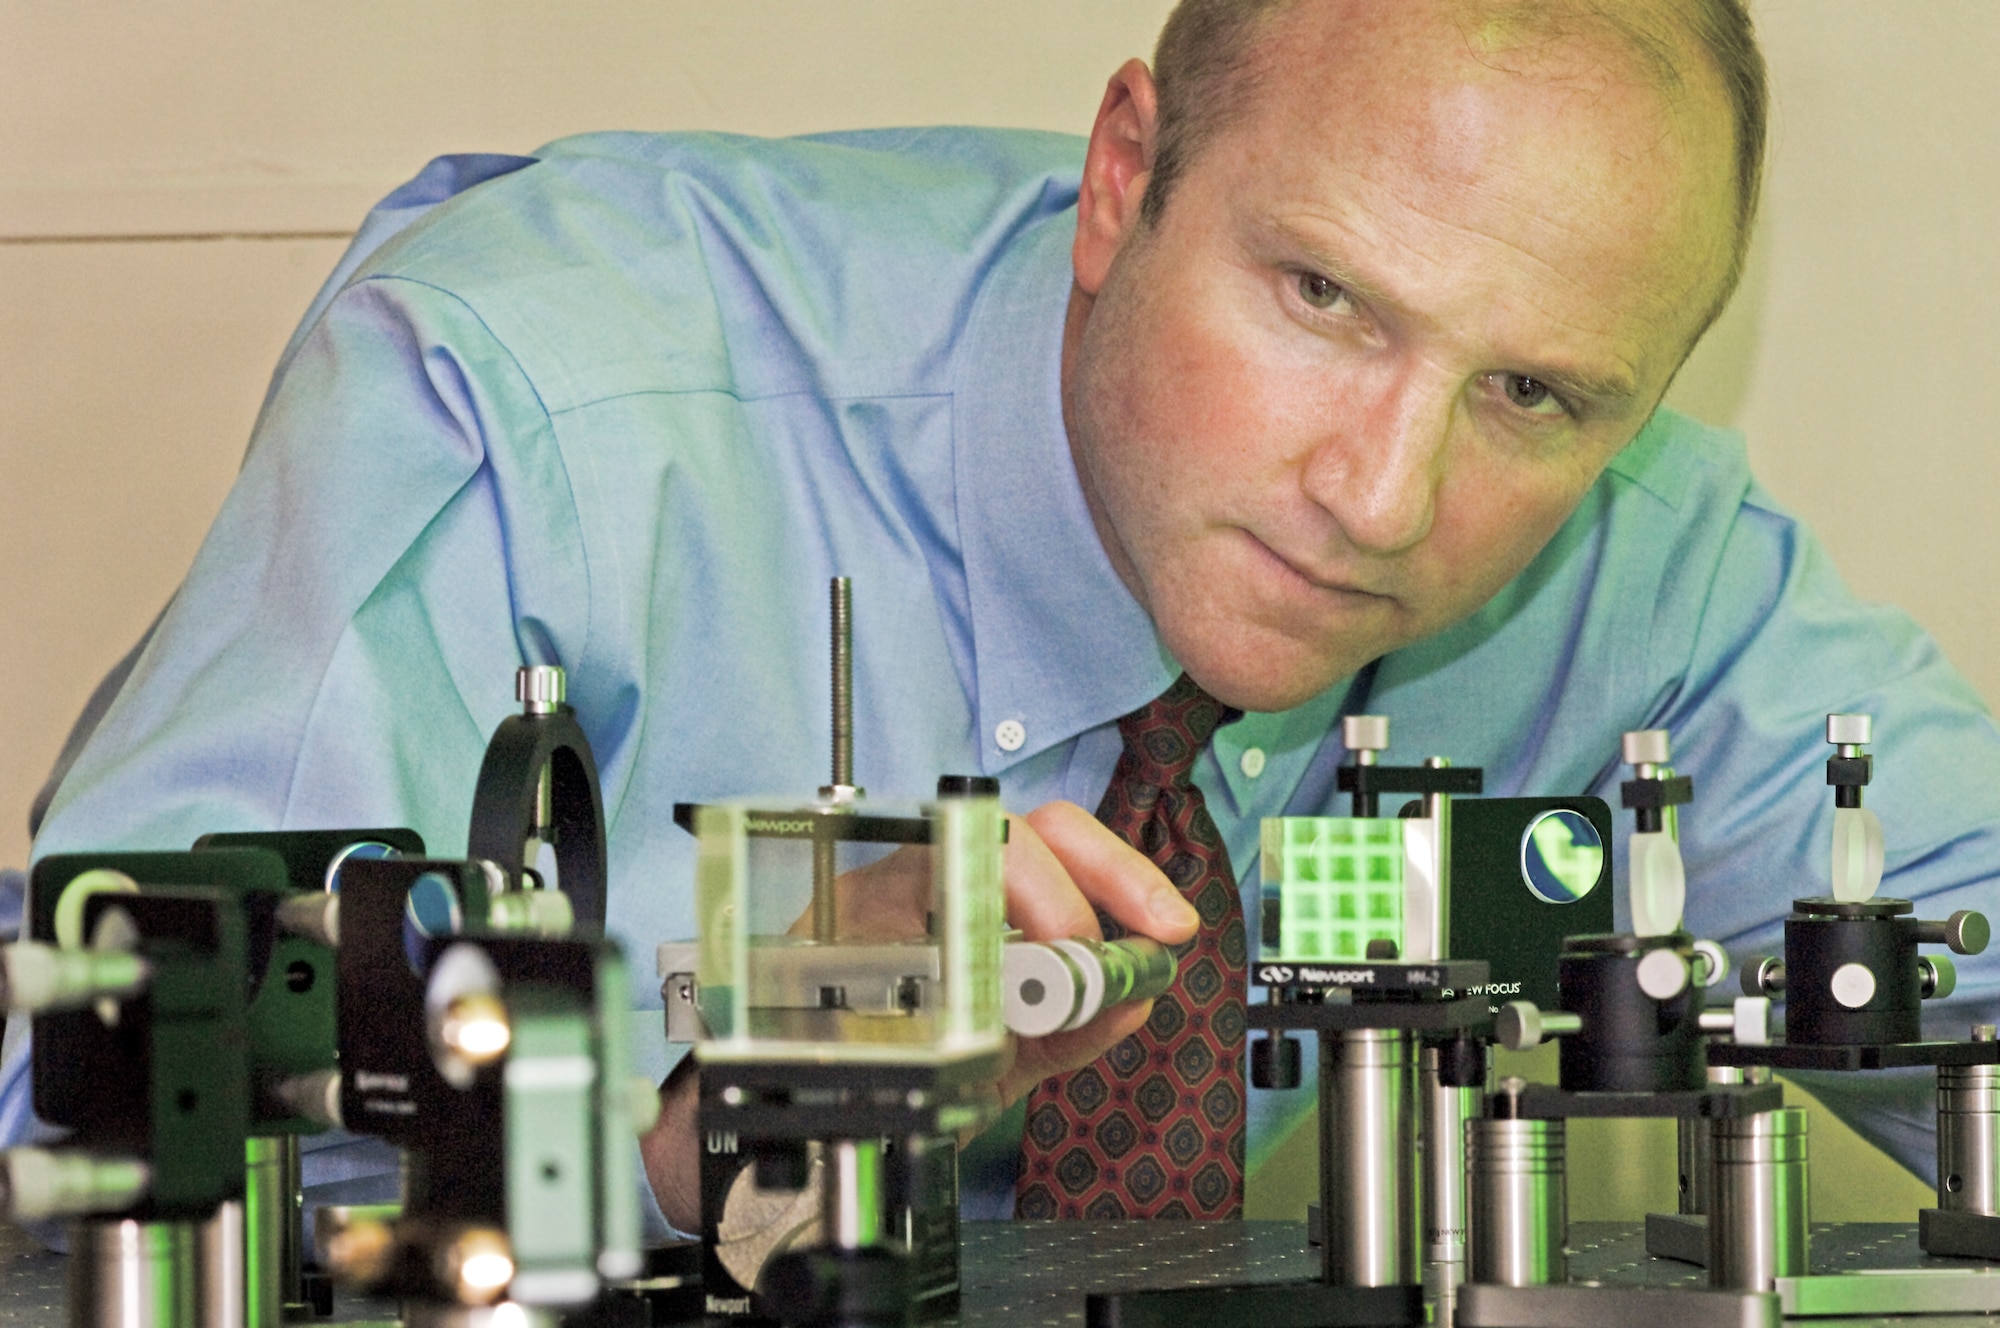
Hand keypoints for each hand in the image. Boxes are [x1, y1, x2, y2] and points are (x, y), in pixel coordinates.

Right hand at [642, 799, 1196, 1232]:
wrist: (798, 1127)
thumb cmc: (898, 1065)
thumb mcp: (1011, 1049)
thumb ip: (1077, 1021)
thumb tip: (1140, 987)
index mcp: (970, 884)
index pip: (1051, 832)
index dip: (1120, 871)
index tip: (1168, 927)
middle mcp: (914, 873)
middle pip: (1004, 825)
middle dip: (1069, 889)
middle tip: (1089, 960)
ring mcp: (860, 900)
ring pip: (945, 860)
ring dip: (1006, 925)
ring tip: (1028, 1000)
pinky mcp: (813, 943)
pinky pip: (886, 932)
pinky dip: (939, 977)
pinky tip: (957, 1015)